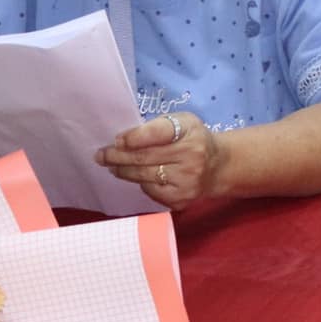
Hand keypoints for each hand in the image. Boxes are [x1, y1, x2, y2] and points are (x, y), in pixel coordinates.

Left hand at [97, 112, 222, 210]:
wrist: (218, 166)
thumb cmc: (192, 139)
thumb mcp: (181, 122)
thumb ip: (156, 127)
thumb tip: (121, 141)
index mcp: (189, 131)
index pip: (155, 133)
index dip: (132, 138)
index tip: (116, 140)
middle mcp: (191, 156)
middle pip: (144, 157)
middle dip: (117, 156)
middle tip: (101, 155)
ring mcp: (187, 180)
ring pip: (143, 176)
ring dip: (123, 171)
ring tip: (112, 166)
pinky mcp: (181, 199)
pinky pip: (151, 191)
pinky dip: (141, 183)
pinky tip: (138, 177)